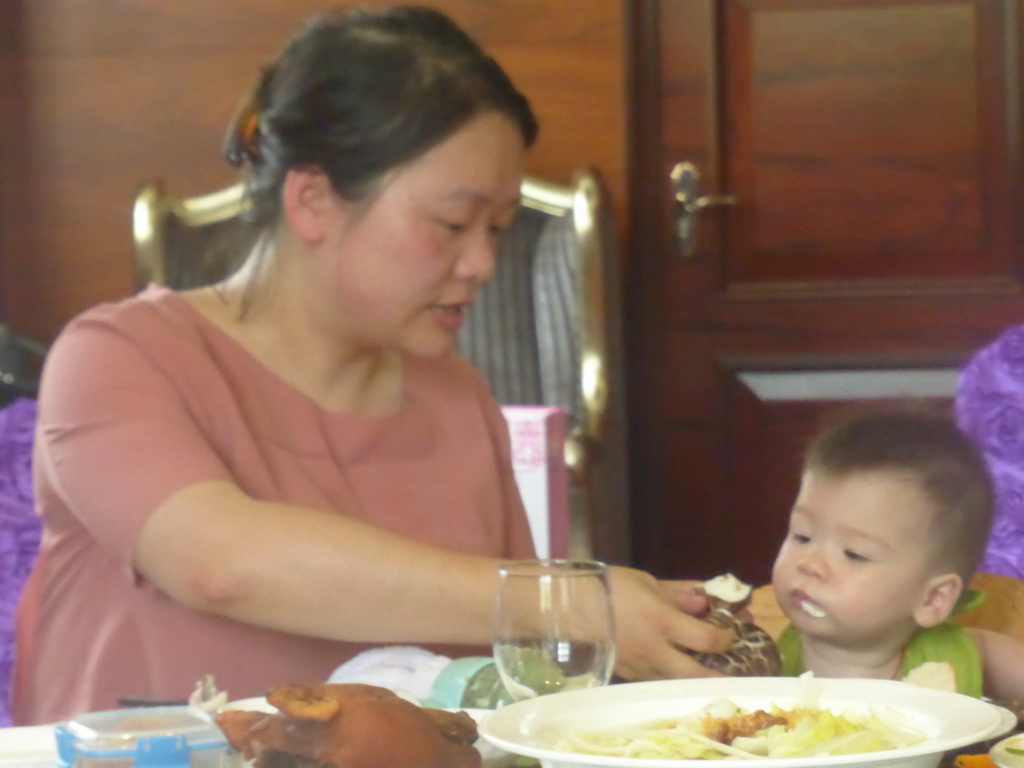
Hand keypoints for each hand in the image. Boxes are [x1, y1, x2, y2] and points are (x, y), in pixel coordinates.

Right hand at [607, 567, 735, 680]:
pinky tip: (676, 668)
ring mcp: (641, 667)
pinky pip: (658, 681)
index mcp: (662, 622)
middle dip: (720, 674)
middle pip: (698, 674)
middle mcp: (655, 650)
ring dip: (696, 679)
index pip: (708, 639)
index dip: (727, 638)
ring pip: (678, 683)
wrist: (571, 606)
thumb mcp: (648, 582)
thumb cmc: (610, 587)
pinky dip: (672, 677)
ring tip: (708, 671)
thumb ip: (679, 595)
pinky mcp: (628, 675)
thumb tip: (705, 602)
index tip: (732, 632)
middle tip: (733, 669)